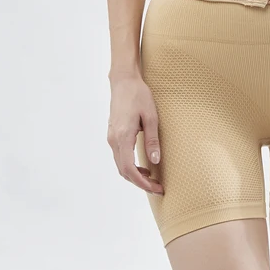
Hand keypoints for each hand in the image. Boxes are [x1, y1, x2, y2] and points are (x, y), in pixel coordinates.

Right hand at [107, 74, 163, 195]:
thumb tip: (155, 162)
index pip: (129, 169)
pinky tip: (143, 165)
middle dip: (140, 183)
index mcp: (123, 136)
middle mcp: (113, 140)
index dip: (142, 183)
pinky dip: (130, 166)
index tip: (156, 188)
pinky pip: (120, 157)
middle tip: (158, 187)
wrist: (123, 81)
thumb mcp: (151, 116)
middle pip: (124, 171)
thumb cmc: (139, 95)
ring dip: (135, 175)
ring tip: (152, 178)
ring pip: (120, 165)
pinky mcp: (113, 135)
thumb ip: (152, 140)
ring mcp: (111, 138)